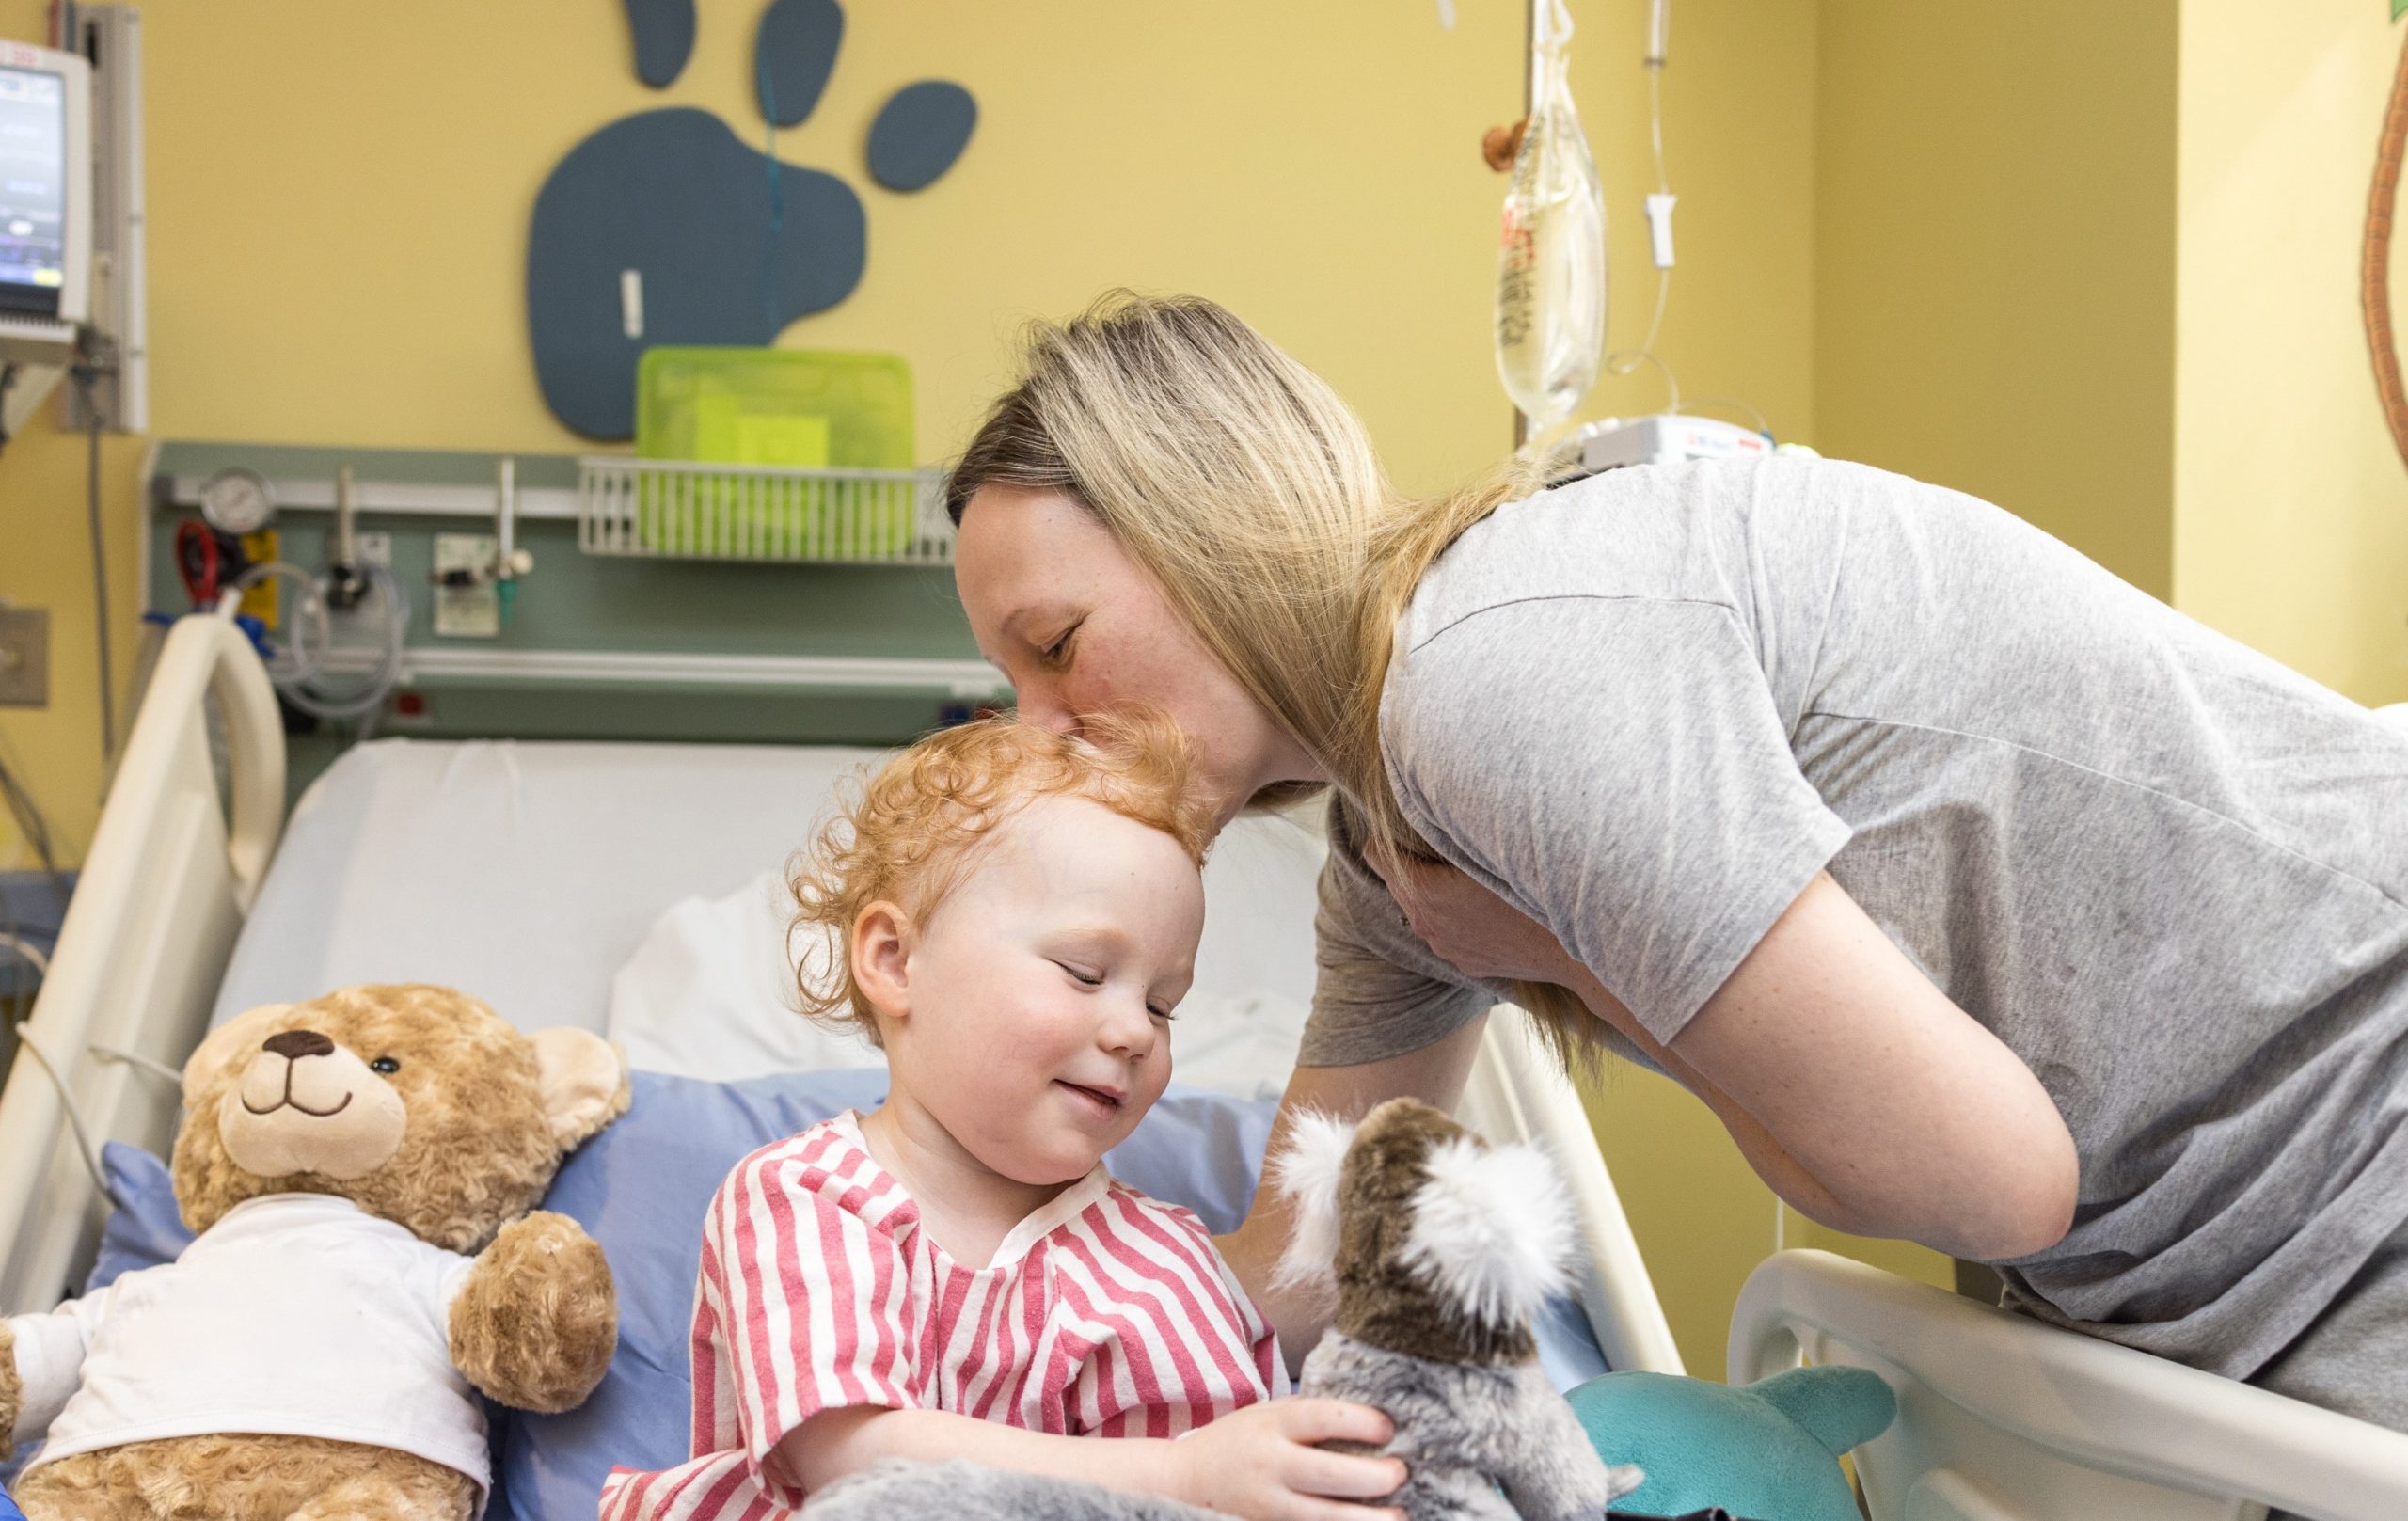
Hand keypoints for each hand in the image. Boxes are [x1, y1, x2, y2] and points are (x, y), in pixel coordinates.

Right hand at [1159, 1398, 1407, 1520]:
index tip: (1389, 1429)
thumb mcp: (1268, 1413)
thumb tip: (1374, 1414)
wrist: (1185, 1481)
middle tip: (1400, 1473)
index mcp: (1272, 1425)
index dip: (1361, 1422)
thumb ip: (1311, 1414)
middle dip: (1376, 1477)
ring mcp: (1268, 1505)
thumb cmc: (1239, 1440)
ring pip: (1325, 1518)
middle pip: (1330, 1474)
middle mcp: (1270, 1465)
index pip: (1322, 1417)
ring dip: (1369, 1520)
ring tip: (1399, 1516)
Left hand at [1365, 845, 1576, 985]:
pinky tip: (1479, 909)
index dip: (1385, 839)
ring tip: (1456, 877)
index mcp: (1424, 893)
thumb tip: (1428, 809)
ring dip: (1431, 894)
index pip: (1377, 857)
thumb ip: (1449, 833)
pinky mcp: (1465, 962)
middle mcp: (1426, 924)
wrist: (1567, 948)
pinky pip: (1447, 933)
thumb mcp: (1486, 853)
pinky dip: (1453, 918)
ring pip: (1422, 912)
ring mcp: (1445, 948)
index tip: (1396, 828)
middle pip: (1397, 885)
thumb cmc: (1530, 894)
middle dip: (1407, 866)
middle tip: (1427, 845)